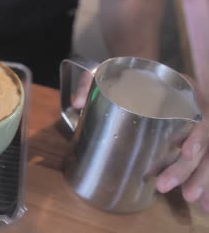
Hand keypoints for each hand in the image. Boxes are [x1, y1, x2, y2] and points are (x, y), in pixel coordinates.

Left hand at [71, 71, 208, 211]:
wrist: (139, 72)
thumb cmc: (127, 75)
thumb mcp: (108, 72)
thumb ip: (90, 81)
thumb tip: (77, 103)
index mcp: (183, 90)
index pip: (199, 113)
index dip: (198, 136)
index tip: (186, 152)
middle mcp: (195, 107)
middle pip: (203, 140)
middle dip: (188, 168)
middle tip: (164, 185)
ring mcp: (195, 124)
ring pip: (207, 154)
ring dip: (201, 178)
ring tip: (189, 197)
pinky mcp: (190, 138)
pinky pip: (204, 160)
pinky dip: (203, 179)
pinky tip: (202, 200)